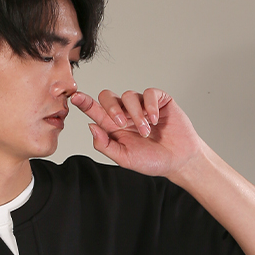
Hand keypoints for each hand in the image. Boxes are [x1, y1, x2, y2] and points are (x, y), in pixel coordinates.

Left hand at [69, 88, 202, 178]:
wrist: (179, 161)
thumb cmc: (152, 160)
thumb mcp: (124, 158)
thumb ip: (106, 145)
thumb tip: (91, 127)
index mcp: (114, 127)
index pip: (95, 110)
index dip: (84, 102)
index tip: (75, 97)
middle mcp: (125, 113)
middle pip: (108, 97)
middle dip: (111, 108)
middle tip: (121, 123)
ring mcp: (142, 106)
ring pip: (128, 95)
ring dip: (135, 115)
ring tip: (145, 131)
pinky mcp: (158, 100)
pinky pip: (149, 93)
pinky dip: (150, 106)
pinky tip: (154, 120)